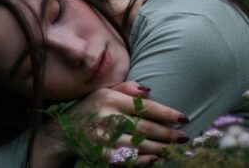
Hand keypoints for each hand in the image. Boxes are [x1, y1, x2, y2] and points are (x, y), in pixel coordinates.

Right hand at [33, 82, 188, 166]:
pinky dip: (142, 160)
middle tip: (184, 137)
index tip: (183, 118)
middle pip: (145, 127)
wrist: (64, 130)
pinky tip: (155, 159)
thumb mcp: (104, 91)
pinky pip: (126, 158)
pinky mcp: (99, 153)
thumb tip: (149, 90)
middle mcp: (107, 116)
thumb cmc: (91, 108)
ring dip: (160, 148)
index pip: (144, 106)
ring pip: (139, 145)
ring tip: (174, 148)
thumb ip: (126, 88)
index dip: (166, 113)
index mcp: (110, 98)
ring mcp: (103, 137)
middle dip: (168, 134)